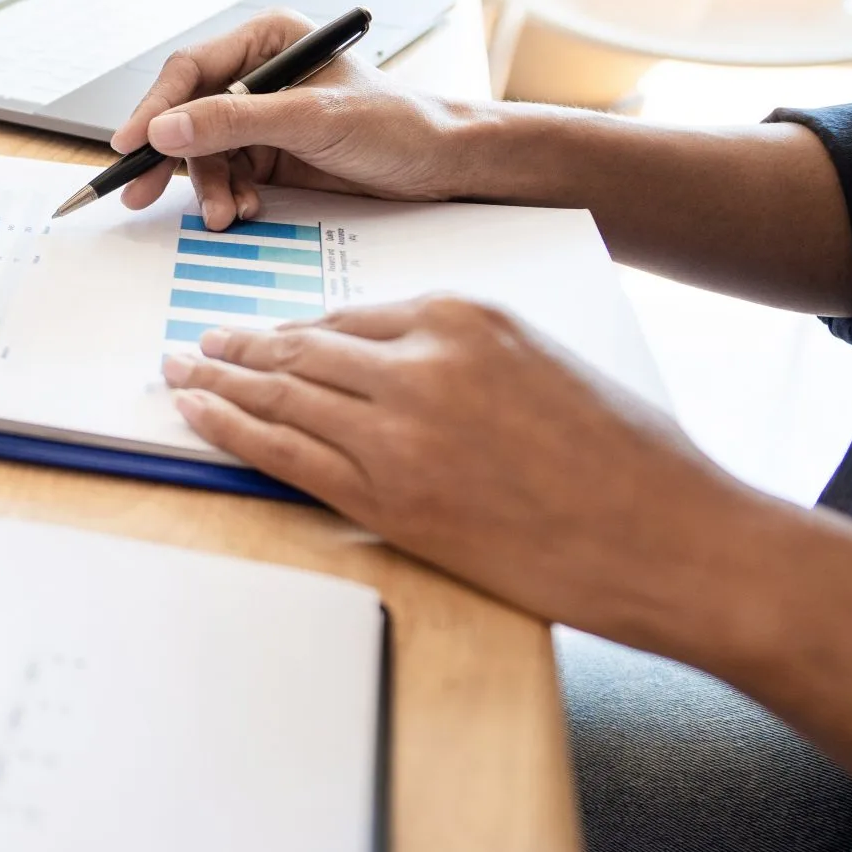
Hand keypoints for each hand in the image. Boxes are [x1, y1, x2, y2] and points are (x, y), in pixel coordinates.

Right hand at [111, 9, 481, 229]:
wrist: (443, 166)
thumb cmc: (395, 124)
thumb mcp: (310, 119)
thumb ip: (233, 121)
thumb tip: (164, 131)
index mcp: (266, 40)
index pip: (190, 70)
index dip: (154, 108)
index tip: (130, 144)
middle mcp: (255, 74)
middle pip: (187, 114)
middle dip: (171, 158)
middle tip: (140, 192)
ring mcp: (259, 116)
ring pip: (202, 152)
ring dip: (206, 186)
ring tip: (222, 213)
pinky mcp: (267, 153)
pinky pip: (225, 174)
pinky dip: (226, 196)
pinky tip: (241, 209)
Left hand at [162, 297, 765, 644]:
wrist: (671, 536)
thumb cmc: (628, 457)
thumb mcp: (542, 360)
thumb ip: (463, 352)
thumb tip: (394, 364)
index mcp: (462, 318)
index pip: (351, 315)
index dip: (296, 328)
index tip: (264, 332)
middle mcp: (419, 363)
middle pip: (303, 348)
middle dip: (241, 346)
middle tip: (198, 342)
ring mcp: (397, 431)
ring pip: (281, 394)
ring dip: (218, 382)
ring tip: (180, 373)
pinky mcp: (387, 497)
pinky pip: (284, 453)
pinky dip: (229, 430)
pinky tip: (195, 416)